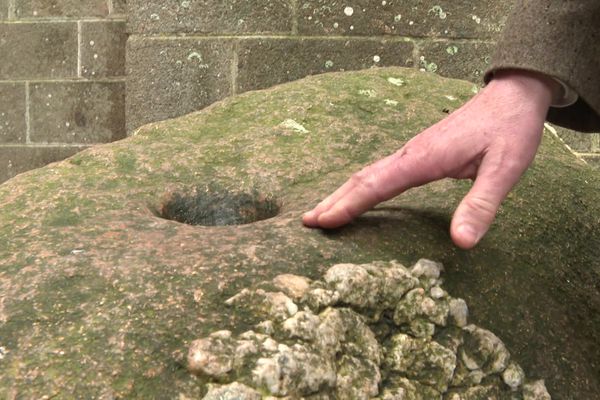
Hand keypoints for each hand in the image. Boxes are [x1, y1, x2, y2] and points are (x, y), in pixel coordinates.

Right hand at [303, 69, 559, 248]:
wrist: (512, 96)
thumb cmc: (509, 131)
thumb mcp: (505, 170)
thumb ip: (482, 205)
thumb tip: (461, 243)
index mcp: (423, 159)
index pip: (376, 185)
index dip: (348, 205)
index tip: (321, 222)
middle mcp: (410, 154)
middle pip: (362, 178)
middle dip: (333, 200)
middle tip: (306, 222)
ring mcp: (412, 152)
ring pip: (367, 174)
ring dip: (342, 193)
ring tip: (322, 212)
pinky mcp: (418, 153)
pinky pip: (380, 172)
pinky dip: (360, 187)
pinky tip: (358, 195)